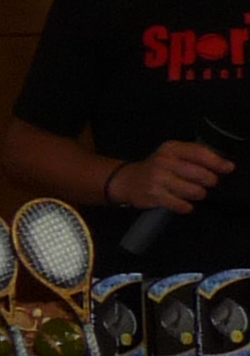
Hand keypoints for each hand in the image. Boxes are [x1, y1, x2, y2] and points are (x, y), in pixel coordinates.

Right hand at [108, 139, 234, 213]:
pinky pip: (181, 204)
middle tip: (208, 183)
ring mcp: (158, 179)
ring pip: (193, 191)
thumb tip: (222, 165)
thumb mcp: (172, 154)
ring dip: (199, 194)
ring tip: (195, 193)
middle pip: (200, 174)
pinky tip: (184, 203)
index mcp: (171, 149)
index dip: (217, 162)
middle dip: (209, 181)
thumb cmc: (157, 168)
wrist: (127, 180)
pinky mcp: (155, 195)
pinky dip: (186, 206)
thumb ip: (194, 156)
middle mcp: (164, 161)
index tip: (228, 168)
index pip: (199, 153)